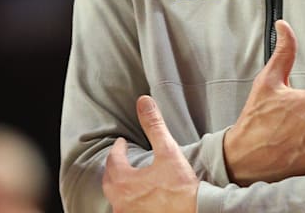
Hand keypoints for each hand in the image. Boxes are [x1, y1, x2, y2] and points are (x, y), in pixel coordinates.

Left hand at [103, 95, 198, 212]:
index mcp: (124, 182)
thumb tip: (144, 102)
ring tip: (125, 178)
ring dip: (117, 185)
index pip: (113, 160)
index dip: (118, 149)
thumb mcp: (168, 151)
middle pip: (109, 181)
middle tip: (119, 159)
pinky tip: (135, 197)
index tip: (121, 143)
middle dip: (113, 167)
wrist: (196, 212)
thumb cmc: (181, 188)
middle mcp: (121, 201)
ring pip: (115, 198)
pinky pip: (124, 209)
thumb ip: (154, 126)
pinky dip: (126, 200)